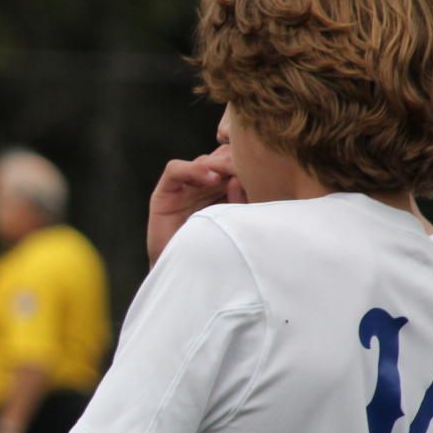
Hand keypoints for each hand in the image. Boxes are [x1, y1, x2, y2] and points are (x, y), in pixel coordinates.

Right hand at [146, 145, 244, 265]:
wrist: (192, 277)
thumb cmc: (221, 253)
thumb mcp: (240, 223)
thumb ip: (244, 201)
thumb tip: (240, 177)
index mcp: (228, 190)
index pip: (239, 160)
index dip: (250, 156)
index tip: (267, 163)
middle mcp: (207, 186)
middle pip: (222, 155)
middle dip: (236, 158)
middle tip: (250, 167)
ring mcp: (185, 188)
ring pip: (203, 160)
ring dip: (220, 164)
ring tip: (234, 174)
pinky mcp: (165, 194)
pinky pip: (176, 169)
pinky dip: (193, 170)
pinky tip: (212, 180)